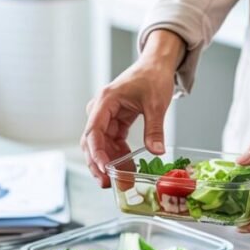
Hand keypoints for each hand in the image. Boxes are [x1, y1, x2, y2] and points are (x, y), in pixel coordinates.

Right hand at [81, 30, 184, 186]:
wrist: (156, 65)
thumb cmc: (153, 77)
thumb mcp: (156, 104)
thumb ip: (155, 128)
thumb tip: (157, 151)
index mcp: (106, 102)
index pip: (94, 132)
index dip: (97, 153)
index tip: (105, 169)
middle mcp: (101, 110)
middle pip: (92, 142)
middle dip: (99, 164)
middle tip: (108, 184)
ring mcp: (106, 116)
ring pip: (101, 146)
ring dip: (109, 164)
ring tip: (120, 182)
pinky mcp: (115, 122)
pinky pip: (112, 143)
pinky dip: (118, 156)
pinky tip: (126, 169)